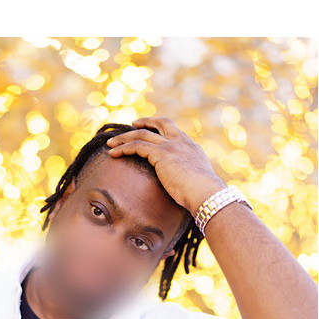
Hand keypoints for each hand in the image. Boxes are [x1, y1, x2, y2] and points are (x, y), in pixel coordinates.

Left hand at [106, 116, 227, 215]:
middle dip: (145, 122)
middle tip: (132, 124)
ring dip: (124, 137)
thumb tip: (185, 189)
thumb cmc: (203, 195)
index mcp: (192, 148)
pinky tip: (113, 153)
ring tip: (111, 143)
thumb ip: (189, 180)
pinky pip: (136, 146)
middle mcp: (181, 142)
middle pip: (160, 123)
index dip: (161, 128)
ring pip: (142, 134)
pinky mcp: (161, 154)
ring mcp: (171, 146)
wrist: (206, 193)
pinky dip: (123, 148)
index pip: (174, 131)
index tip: (151, 130)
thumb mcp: (198, 183)